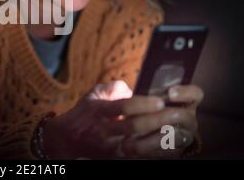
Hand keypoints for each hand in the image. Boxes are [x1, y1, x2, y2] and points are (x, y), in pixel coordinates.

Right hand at [41, 82, 203, 158]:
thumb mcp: (93, 95)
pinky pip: (141, 157)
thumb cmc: (84, 114)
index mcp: (98, 111)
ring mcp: (111, 147)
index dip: (142, 104)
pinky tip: (173, 147)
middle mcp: (105, 131)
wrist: (66, 140)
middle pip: (134, 127)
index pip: (122, 107)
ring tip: (181, 132)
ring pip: (139, 147)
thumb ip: (112, 88)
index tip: (160, 100)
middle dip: (159, 120)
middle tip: (178, 114)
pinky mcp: (118, 159)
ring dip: (163, 140)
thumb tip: (131, 88)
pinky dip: (158, 153)